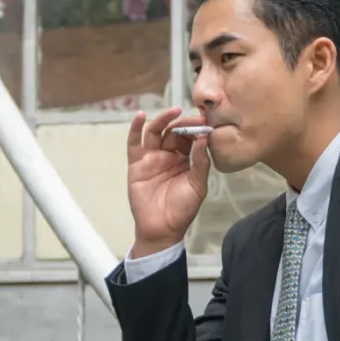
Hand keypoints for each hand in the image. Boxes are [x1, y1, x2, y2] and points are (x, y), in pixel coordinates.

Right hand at [126, 107, 210, 257]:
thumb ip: (200, 162)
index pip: (190, 137)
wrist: (162, 229)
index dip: (196, 128)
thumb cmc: (182, 210)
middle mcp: (167, 155)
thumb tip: (204, 139)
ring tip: (173, 111)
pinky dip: (135, 128)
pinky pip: (134, 143)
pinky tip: (140, 116)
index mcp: (184, 159)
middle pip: (173, 131)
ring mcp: (151, 158)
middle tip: (192, 118)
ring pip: (155, 132)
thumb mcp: (198, 186)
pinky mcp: (136, 164)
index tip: (205, 121)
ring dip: (163, 119)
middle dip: (182, 122)